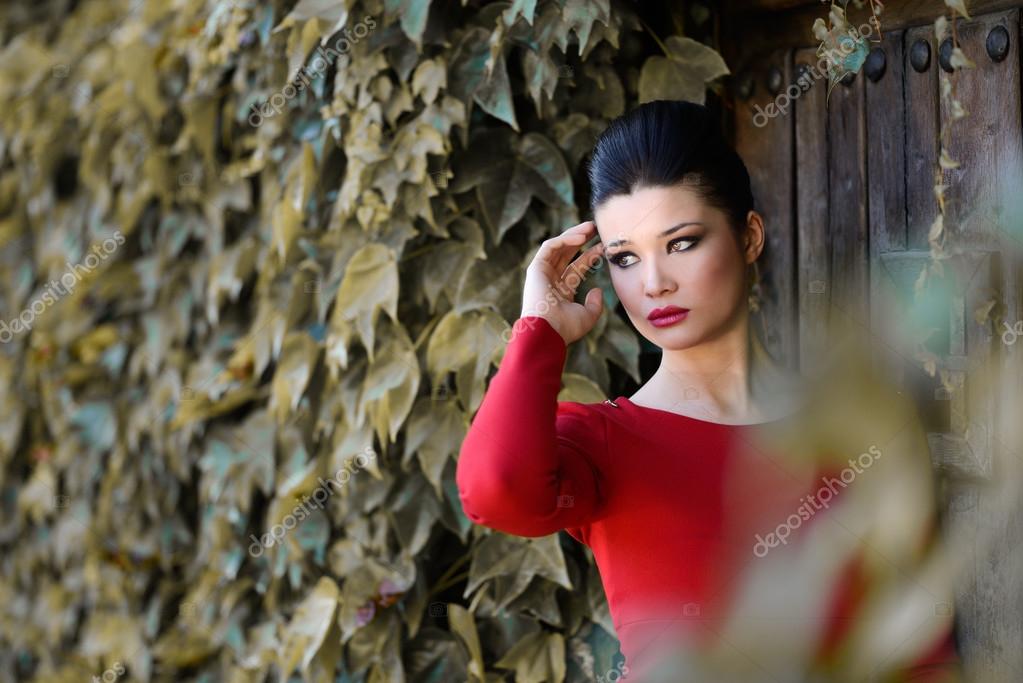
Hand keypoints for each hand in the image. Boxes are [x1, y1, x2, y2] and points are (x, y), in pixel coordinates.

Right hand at [520, 220, 604, 344]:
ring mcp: (542, 274)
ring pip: (557, 247)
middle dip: (581, 239)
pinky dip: (564, 240)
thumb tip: (598, 290)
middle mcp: (551, 280)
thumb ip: (595, 304)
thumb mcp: (588, 316)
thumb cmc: (565, 328)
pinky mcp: (535, 268)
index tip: (604, 247)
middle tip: (596, 228)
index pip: (577, 267)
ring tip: (590, 227)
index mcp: (561, 291)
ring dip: (573, 235)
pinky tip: (581, 237)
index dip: (590, 255)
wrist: (547, 332)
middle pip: (567, 254)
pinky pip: (549, 247)